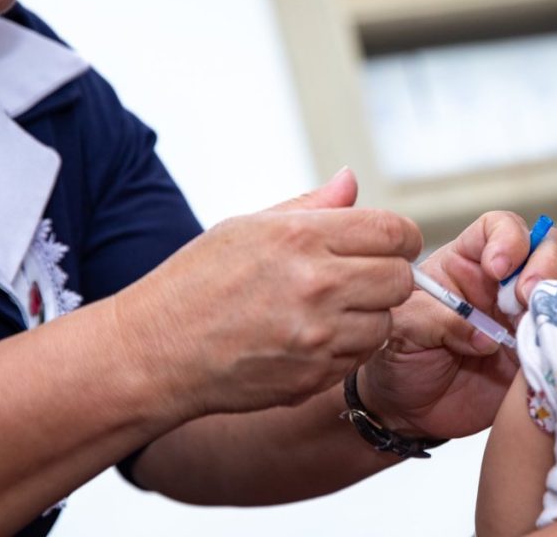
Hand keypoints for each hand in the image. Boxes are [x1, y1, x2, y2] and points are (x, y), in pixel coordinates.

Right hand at [113, 169, 421, 420]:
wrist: (155, 352)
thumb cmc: (196, 283)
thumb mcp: (248, 227)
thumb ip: (311, 206)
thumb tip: (350, 181)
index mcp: (302, 237)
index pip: (394, 231)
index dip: (399, 237)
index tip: (388, 243)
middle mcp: (317, 285)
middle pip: (401, 278)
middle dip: (388, 274)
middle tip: (362, 276)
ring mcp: (317, 335)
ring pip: (386, 321)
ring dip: (369, 315)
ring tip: (330, 309)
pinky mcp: (314, 375)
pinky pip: (360, 356)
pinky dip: (348, 347)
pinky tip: (314, 337)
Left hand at [359, 211, 556, 438]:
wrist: (409, 410)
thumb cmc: (399, 357)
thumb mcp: (403, 328)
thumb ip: (437, 318)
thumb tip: (484, 335)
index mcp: (468, 263)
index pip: (499, 228)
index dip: (507, 238)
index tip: (498, 267)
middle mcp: (504, 285)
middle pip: (546, 250)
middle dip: (544, 266)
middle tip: (525, 296)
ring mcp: (526, 319)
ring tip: (535, 329)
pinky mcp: (539, 356)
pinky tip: (547, 355)